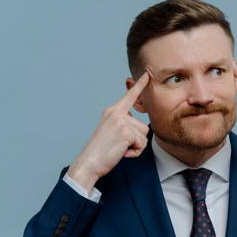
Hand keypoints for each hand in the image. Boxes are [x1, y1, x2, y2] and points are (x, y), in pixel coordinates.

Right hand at [67, 72, 149, 192]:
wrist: (89, 163)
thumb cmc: (101, 151)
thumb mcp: (111, 131)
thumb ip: (122, 123)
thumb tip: (135, 124)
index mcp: (112, 112)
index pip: (129, 96)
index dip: (139, 85)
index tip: (147, 74)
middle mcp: (117, 114)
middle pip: (143, 126)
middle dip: (135, 140)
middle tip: (118, 145)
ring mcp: (122, 122)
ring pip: (144, 135)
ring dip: (135, 146)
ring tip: (119, 148)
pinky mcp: (126, 133)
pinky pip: (142, 144)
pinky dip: (135, 153)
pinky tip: (121, 153)